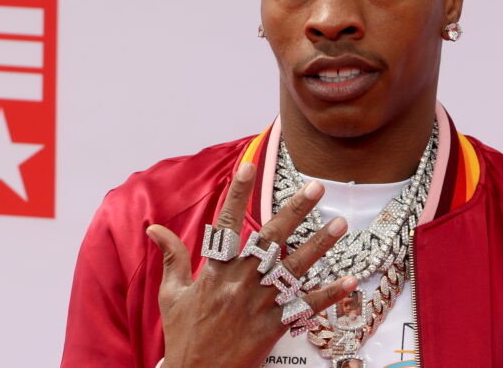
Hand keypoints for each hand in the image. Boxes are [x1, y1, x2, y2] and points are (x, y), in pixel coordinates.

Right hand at [146, 161, 354, 367]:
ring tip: (340, 223)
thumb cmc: (183, 336)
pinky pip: (305, 308)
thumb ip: (171, 257)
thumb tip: (153, 227)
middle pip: (270, 239)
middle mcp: (238, 283)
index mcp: (213, 271)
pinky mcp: (273, 328)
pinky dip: (328, 296)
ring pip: (294, 268)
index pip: (225, 223)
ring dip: (320, 245)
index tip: (250, 167)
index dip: (237, 193)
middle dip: (295, 211)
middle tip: (315, 187)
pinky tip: (348, 281)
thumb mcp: (171, 295)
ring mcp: (258, 305)